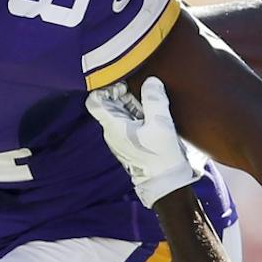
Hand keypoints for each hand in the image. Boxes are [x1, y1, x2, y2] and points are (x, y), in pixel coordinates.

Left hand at [85, 76, 196, 206]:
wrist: (166, 181)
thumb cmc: (161, 155)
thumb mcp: (160, 123)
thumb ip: (154, 99)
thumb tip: (151, 80)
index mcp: (112, 126)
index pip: (94, 101)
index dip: (105, 88)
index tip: (123, 85)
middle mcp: (112, 131)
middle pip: (108, 103)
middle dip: (121, 92)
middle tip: (139, 89)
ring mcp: (121, 137)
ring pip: (119, 111)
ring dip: (131, 102)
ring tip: (148, 99)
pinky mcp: (131, 141)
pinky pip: (129, 120)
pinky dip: (137, 111)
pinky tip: (150, 111)